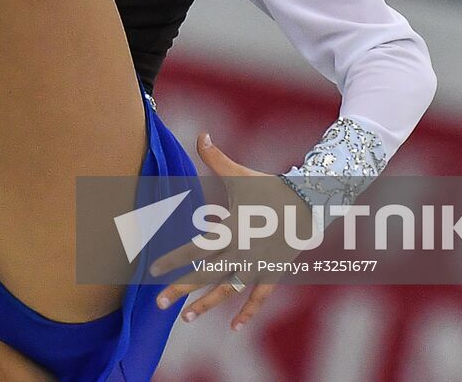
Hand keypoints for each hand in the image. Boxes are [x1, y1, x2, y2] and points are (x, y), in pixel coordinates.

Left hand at [151, 132, 308, 330]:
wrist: (309, 201)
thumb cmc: (269, 186)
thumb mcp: (240, 174)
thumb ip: (216, 158)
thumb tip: (201, 134)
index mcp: (230, 230)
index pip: (194, 249)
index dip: (172, 260)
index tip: (152, 270)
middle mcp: (241, 252)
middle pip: (205, 275)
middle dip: (180, 289)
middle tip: (158, 304)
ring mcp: (258, 264)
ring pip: (227, 290)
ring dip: (206, 305)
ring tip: (185, 319)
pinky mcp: (273, 272)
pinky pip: (258, 297)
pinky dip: (247, 313)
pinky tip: (234, 327)